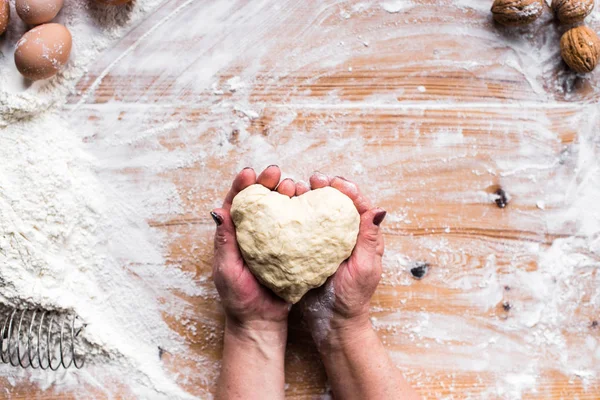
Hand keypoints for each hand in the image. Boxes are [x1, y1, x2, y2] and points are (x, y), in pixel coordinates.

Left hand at [211, 166, 309, 333]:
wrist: (261, 321)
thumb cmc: (239, 298)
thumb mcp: (227, 269)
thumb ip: (224, 241)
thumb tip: (218, 210)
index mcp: (234, 234)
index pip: (236, 203)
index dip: (242, 185)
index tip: (251, 173)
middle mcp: (253, 233)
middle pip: (259, 200)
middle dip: (267, 183)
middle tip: (277, 173)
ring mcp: (272, 239)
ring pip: (278, 209)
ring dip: (285, 193)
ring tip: (293, 186)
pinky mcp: (289, 248)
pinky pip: (294, 226)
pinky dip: (300, 212)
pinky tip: (307, 203)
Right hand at [300, 173, 385, 348]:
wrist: (332, 322)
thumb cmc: (352, 298)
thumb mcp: (364, 268)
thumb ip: (369, 239)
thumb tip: (378, 209)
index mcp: (363, 237)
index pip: (359, 205)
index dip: (348, 190)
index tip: (334, 182)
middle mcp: (345, 235)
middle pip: (338, 203)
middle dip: (327, 187)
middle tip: (314, 180)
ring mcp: (327, 242)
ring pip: (320, 212)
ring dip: (310, 197)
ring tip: (298, 189)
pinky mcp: (310, 249)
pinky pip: (305, 227)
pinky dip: (297, 214)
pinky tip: (288, 207)